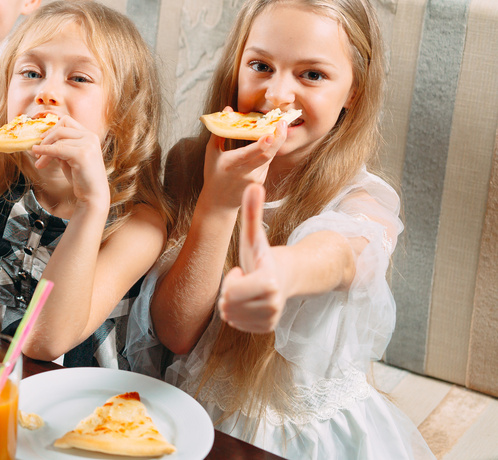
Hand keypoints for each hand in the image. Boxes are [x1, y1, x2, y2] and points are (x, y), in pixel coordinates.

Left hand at [31, 116, 109, 208]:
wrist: (93, 195)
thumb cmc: (81, 178)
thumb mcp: (69, 158)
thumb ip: (60, 147)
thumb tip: (41, 141)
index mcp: (89, 135)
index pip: (66, 122)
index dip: (52, 128)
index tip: (42, 139)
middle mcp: (90, 137)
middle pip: (61, 129)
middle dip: (46, 139)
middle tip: (36, 151)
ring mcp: (88, 144)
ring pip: (58, 140)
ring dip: (44, 151)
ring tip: (39, 163)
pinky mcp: (82, 154)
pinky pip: (58, 149)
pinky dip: (45, 151)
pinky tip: (38, 156)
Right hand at [201, 117, 287, 209]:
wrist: (219, 202)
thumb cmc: (214, 173)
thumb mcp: (211, 153)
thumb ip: (220, 131)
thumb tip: (227, 109)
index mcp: (230, 164)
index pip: (249, 155)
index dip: (261, 145)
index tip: (270, 134)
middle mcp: (245, 173)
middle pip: (266, 155)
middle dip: (278, 139)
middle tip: (283, 122)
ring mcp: (255, 179)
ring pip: (269, 156)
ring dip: (273, 142)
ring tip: (277, 126)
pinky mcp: (261, 181)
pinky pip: (267, 162)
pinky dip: (267, 151)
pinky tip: (264, 145)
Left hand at [218, 184, 287, 332]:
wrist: (284, 275)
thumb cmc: (261, 255)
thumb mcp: (253, 236)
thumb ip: (252, 212)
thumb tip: (253, 184)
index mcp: (267, 281)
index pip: (230, 292)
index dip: (231, 280)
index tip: (242, 270)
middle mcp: (273, 303)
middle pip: (228, 306)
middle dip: (229, 292)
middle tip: (243, 280)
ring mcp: (271, 317)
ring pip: (231, 316)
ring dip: (232, 303)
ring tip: (246, 290)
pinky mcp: (268, 328)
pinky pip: (238, 325)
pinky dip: (237, 314)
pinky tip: (248, 302)